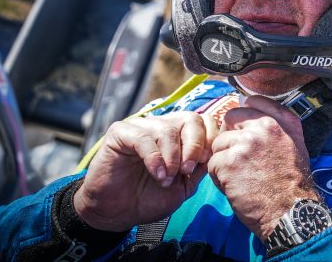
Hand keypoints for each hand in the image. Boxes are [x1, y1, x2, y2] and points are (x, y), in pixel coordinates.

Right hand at [74, 112, 217, 231]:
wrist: (117, 213)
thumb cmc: (149, 198)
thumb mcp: (183, 186)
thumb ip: (199, 168)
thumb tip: (214, 152)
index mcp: (179, 134)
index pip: (205, 121)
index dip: (210, 139)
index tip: (205, 163)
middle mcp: (161, 125)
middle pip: (191, 119)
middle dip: (194, 146)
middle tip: (186, 171)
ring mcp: (141, 126)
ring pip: (168, 130)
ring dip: (172, 158)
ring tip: (166, 179)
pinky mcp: (121, 132)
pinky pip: (143, 138)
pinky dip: (154, 158)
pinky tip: (157, 175)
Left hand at [208, 96, 319, 238]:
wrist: (290, 213)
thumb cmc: (293, 186)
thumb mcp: (296, 146)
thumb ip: (280, 128)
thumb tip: (256, 117)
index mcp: (282, 122)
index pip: (254, 101)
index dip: (244, 114)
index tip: (242, 126)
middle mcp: (264, 127)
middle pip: (231, 117)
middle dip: (228, 135)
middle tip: (234, 155)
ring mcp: (245, 142)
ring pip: (219, 143)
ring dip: (223, 160)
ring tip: (238, 177)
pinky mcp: (229, 161)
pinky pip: (212, 163)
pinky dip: (218, 178)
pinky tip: (233, 187)